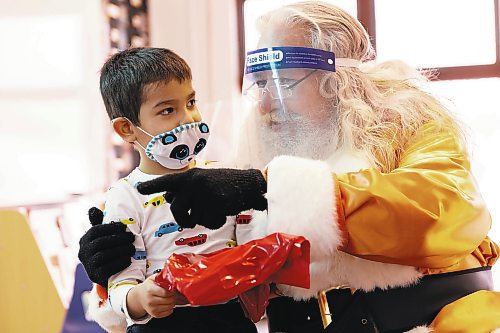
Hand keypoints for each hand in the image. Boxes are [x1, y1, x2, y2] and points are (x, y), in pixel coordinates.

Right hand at [78, 207, 134, 287]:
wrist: (105, 272)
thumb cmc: (106, 249)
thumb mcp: (101, 235)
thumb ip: (99, 222)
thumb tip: (93, 209)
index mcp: (84, 240)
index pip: (95, 231)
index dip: (110, 228)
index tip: (124, 227)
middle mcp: (83, 252)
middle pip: (100, 243)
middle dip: (118, 239)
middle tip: (132, 238)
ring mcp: (88, 265)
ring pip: (104, 255)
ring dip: (121, 251)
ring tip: (132, 248)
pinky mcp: (95, 276)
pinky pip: (107, 269)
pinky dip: (119, 263)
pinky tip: (128, 259)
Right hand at [127, 275, 175, 318]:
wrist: (139, 297)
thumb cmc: (147, 287)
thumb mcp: (152, 278)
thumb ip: (161, 276)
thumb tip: (172, 274)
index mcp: (150, 290)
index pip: (165, 293)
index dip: (172, 291)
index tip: (174, 288)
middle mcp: (150, 300)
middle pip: (169, 300)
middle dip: (174, 296)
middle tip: (173, 293)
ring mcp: (152, 309)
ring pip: (170, 307)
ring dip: (173, 302)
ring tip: (170, 297)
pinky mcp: (154, 314)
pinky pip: (168, 313)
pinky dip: (170, 308)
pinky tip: (167, 303)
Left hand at [137, 168, 266, 229]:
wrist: (248, 184)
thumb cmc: (224, 186)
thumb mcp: (202, 183)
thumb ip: (185, 190)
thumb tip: (169, 198)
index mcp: (189, 176)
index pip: (166, 182)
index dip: (152, 186)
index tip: (139, 189)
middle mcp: (194, 181)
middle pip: (176, 209)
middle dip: (183, 220)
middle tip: (190, 222)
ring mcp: (205, 191)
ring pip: (193, 218)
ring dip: (202, 220)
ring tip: (213, 211)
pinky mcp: (216, 201)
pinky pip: (209, 221)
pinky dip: (216, 222)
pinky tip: (224, 212)